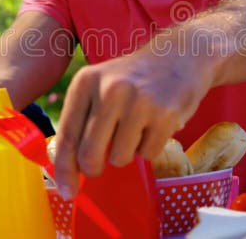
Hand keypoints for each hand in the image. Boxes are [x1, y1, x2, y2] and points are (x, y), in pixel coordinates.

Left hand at [53, 50, 209, 198]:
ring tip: (137, 128)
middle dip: (95, 168)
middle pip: (89, 154)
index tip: (67, 190)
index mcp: (86, 82)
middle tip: (103, 164)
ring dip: (127, 153)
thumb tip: (67, 167)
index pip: (66, 135)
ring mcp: (138, 102)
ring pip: (119, 158)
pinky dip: (150, 147)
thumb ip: (82, 120)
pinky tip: (155, 124)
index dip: (64, 169)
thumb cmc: (134, 78)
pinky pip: (148, 154)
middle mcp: (109, 90)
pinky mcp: (165, 114)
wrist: (181, 55)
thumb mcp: (101, 85)